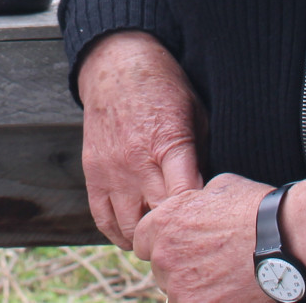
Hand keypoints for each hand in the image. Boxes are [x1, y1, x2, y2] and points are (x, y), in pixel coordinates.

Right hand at [75, 30, 205, 248]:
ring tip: (163, 238)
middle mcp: (137, 163)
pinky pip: (102, 219)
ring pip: (129, 227)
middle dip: (177, 233)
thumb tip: (212, 194)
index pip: (186, 199)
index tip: (211, 223)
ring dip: (148, 238)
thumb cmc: (163, 88)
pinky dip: (118, 233)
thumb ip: (201, 155)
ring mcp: (112, 171)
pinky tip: (134, 234)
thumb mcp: (195, 114)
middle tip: (191, 239)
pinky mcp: (93, 174)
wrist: (116, 67)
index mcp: (169, 145)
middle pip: (160, 220)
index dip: (200, 217)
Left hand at [133, 174, 305, 300]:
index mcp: (163, 222)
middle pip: (160, 269)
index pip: (142, 241)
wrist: (282, 238)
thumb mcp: (218, 187)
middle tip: (207, 263)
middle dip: (179, 266)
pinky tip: (228, 291)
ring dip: (193, 287)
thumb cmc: (255, 208)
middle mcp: (164, 254)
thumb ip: (195, 201)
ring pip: (177, 292)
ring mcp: (180, 285)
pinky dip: (210, 299)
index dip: (161, 243)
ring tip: (222, 278)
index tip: (178, 247)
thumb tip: (197, 203)